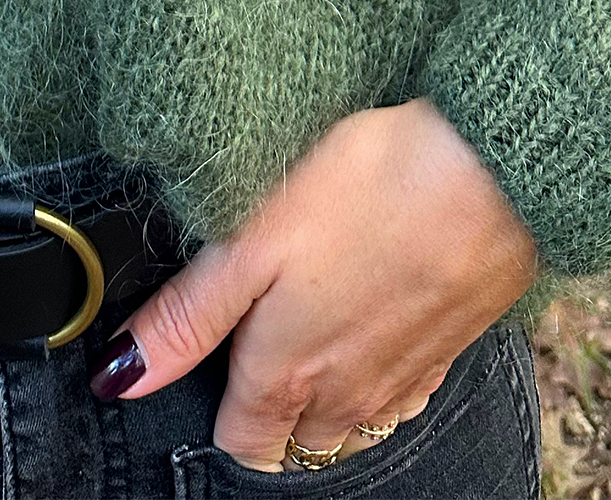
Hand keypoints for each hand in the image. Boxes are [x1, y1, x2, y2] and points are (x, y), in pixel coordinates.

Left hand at [87, 98, 538, 471]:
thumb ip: (187, 316)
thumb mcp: (251, 240)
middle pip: (293, 439)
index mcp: (287, 372)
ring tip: (306, 336)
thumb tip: (118, 376)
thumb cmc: (365, 189)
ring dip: (321, 399)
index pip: (240, 442)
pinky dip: (373, 375)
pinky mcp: (444, 350)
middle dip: (268, 413)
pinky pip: (396, 393)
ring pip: (347, 422)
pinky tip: (368, 326)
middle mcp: (345, 394)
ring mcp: (401, 379)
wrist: (491, 169)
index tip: (206, 367)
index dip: (214, 410)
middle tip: (252, 345)